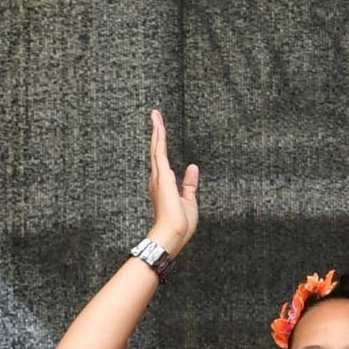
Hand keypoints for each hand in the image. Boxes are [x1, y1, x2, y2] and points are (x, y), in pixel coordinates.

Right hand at [148, 109, 199, 250]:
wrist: (173, 234)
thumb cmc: (180, 224)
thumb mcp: (188, 201)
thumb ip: (189, 184)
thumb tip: (192, 167)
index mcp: (163, 185)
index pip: (162, 161)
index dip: (161, 146)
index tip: (160, 133)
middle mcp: (158, 179)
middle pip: (156, 150)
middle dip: (156, 132)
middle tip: (155, 115)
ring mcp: (159, 176)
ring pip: (157, 147)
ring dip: (157, 130)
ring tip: (156, 115)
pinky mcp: (163, 176)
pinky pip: (160, 151)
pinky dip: (160, 137)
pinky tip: (159, 126)